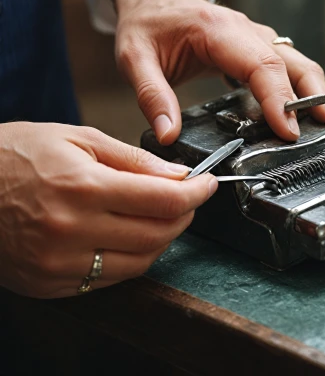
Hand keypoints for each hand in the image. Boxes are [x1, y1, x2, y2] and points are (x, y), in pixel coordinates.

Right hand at [0, 122, 216, 297]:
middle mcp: (72, 230)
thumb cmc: (15, 154)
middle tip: (188, 197)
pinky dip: (133, 257)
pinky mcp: (51, 283)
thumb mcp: (78, 139)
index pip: (164, 200)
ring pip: (140, 262)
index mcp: (83, 187)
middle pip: (158, 234)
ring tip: (161, 215)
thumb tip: (177, 174)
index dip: (197, 193)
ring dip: (162, 238)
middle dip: (184, 215)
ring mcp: (59, 264)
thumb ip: (133, 160)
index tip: (208, 184)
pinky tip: (130, 235)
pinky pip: (110, 279)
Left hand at [110, 0, 324, 144]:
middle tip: (319, 128)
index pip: (260, 65)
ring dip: (310, 88)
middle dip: (308, 96)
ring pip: (294, 60)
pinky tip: (299, 108)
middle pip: (289, 60)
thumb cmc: (146, 24)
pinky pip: (285, 63)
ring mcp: (252, 35)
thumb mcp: (134, 59)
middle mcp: (243, 29)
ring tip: (320, 121)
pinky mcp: (253, 45)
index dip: (279, 99)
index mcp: (217, 30)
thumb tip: (169, 135)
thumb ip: (152, 96)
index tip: (288, 131)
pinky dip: (297, 85)